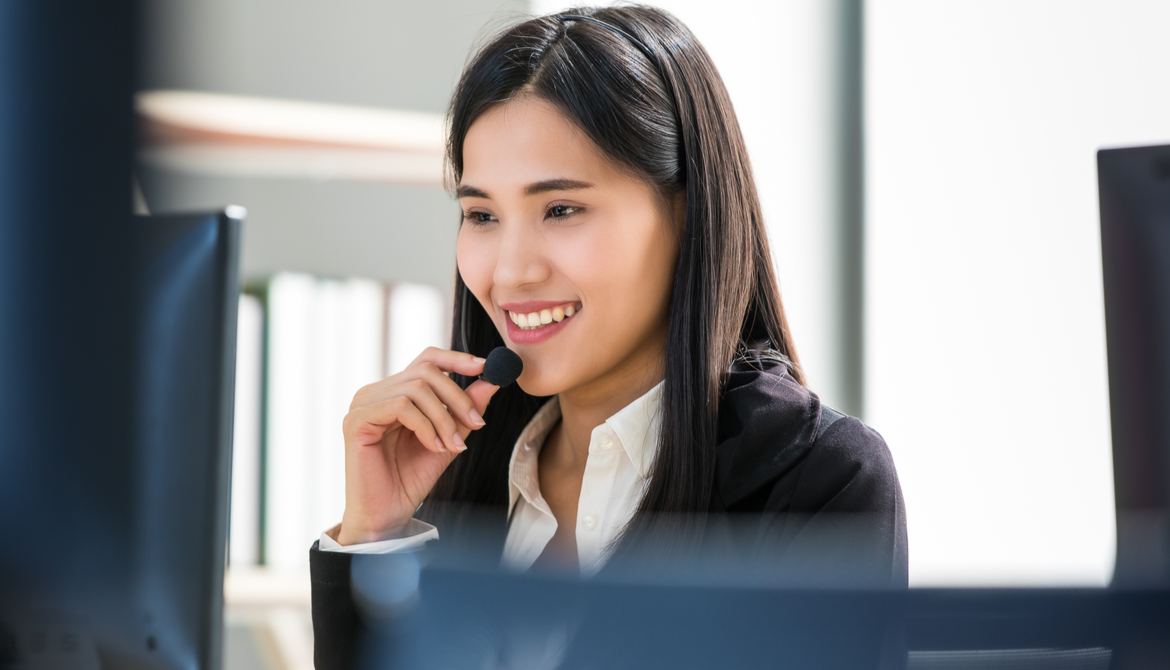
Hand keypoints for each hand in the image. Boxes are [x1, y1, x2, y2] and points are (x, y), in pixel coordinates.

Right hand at [335, 347, 499, 545]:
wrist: (388, 514)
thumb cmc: (411, 479)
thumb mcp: (448, 439)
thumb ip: (464, 411)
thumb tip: (490, 381)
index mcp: (395, 392)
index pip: (426, 359)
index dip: (456, 359)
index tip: (485, 367)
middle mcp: (376, 392)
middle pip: (425, 371)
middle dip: (457, 397)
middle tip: (477, 423)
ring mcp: (363, 404)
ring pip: (416, 389)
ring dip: (443, 418)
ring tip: (452, 446)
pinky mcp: (356, 420)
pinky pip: (401, 406)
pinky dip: (425, 426)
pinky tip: (432, 447)